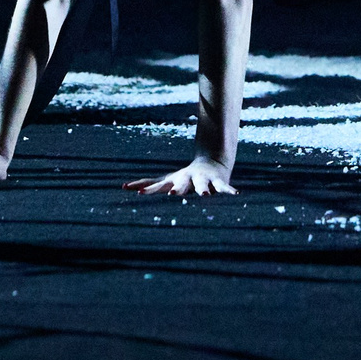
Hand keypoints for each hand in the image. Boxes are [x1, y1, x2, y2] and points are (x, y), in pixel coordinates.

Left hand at [122, 157, 237, 196]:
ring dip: (204, 190)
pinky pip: (224, 188)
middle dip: (178, 188)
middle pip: (182, 184)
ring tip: (205, 196)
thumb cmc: (184, 177)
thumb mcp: (166, 180)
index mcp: (176, 180)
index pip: (161, 185)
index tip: (140, 192)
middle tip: (173, 194)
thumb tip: (123, 187)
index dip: (152, 189)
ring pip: (204, 186)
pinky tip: (237, 195)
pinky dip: (229, 191)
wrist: (211, 163)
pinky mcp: (218, 183)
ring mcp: (204, 180)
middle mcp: (189, 179)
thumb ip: (147, 184)